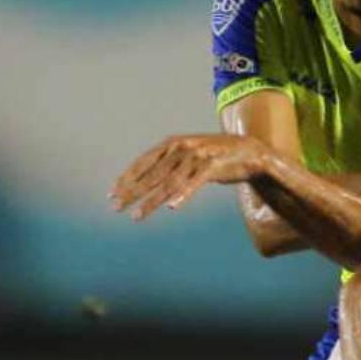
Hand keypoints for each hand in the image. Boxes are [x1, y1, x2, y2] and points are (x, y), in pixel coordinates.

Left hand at [109, 133, 271, 219]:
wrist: (249, 151)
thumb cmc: (214, 156)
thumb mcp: (187, 156)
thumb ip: (168, 164)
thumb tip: (144, 178)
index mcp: (172, 143)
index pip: (143, 162)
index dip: (126, 178)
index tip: (111, 194)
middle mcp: (182, 148)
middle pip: (152, 175)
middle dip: (131, 193)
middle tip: (116, 207)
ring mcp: (197, 156)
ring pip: (169, 183)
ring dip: (151, 202)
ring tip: (136, 216)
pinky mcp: (214, 166)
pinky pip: (196, 183)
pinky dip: (184, 194)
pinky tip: (172, 207)